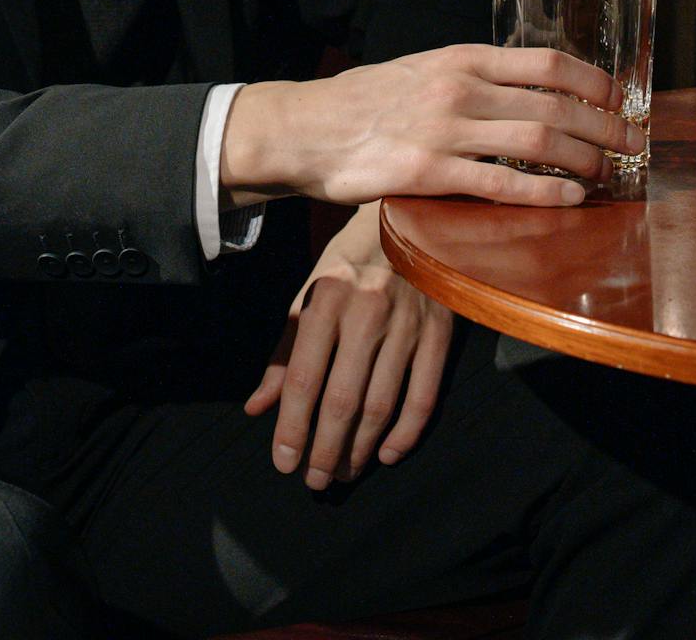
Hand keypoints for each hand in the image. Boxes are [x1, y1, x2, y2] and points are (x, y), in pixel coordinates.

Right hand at [220, 42, 622, 207]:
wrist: (306, 128)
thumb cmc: (367, 102)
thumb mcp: (422, 70)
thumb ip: (469, 78)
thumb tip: (522, 92)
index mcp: (460, 58)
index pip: (544, 61)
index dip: (591, 80)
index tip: (619, 97)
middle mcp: (458, 88)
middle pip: (553, 105)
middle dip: (603, 126)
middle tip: (633, 143)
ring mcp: (444, 131)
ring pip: (536, 143)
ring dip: (583, 160)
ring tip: (607, 174)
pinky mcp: (427, 175)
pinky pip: (500, 185)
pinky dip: (544, 193)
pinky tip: (570, 200)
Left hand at [244, 203, 453, 489]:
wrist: (411, 215)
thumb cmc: (351, 260)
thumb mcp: (311, 292)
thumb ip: (285, 351)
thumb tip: (256, 409)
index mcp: (327, 299)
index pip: (303, 378)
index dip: (291, 427)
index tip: (283, 463)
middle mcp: (366, 312)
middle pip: (342, 400)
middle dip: (325, 450)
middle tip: (315, 481)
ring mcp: (407, 323)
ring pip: (381, 404)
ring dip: (360, 448)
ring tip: (344, 472)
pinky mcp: (439, 331)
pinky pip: (424, 395)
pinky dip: (406, 432)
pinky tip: (387, 453)